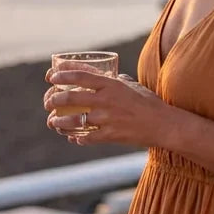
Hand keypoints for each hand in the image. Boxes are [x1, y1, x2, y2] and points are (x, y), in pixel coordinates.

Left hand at [42, 69, 171, 146]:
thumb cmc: (149, 103)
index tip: (51, 76)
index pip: (81, 77)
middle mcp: (107, 101)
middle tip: (49, 102)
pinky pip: (87, 138)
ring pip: (74, 121)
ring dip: (59, 122)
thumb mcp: (132, 85)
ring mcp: (107, 120)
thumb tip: (102, 77)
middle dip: (54, 100)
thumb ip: (115, 81)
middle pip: (71, 98)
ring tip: (53, 121)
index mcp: (112, 85)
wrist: (163, 125)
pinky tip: (73, 138)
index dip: (62, 76)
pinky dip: (77, 138)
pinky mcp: (110, 136)